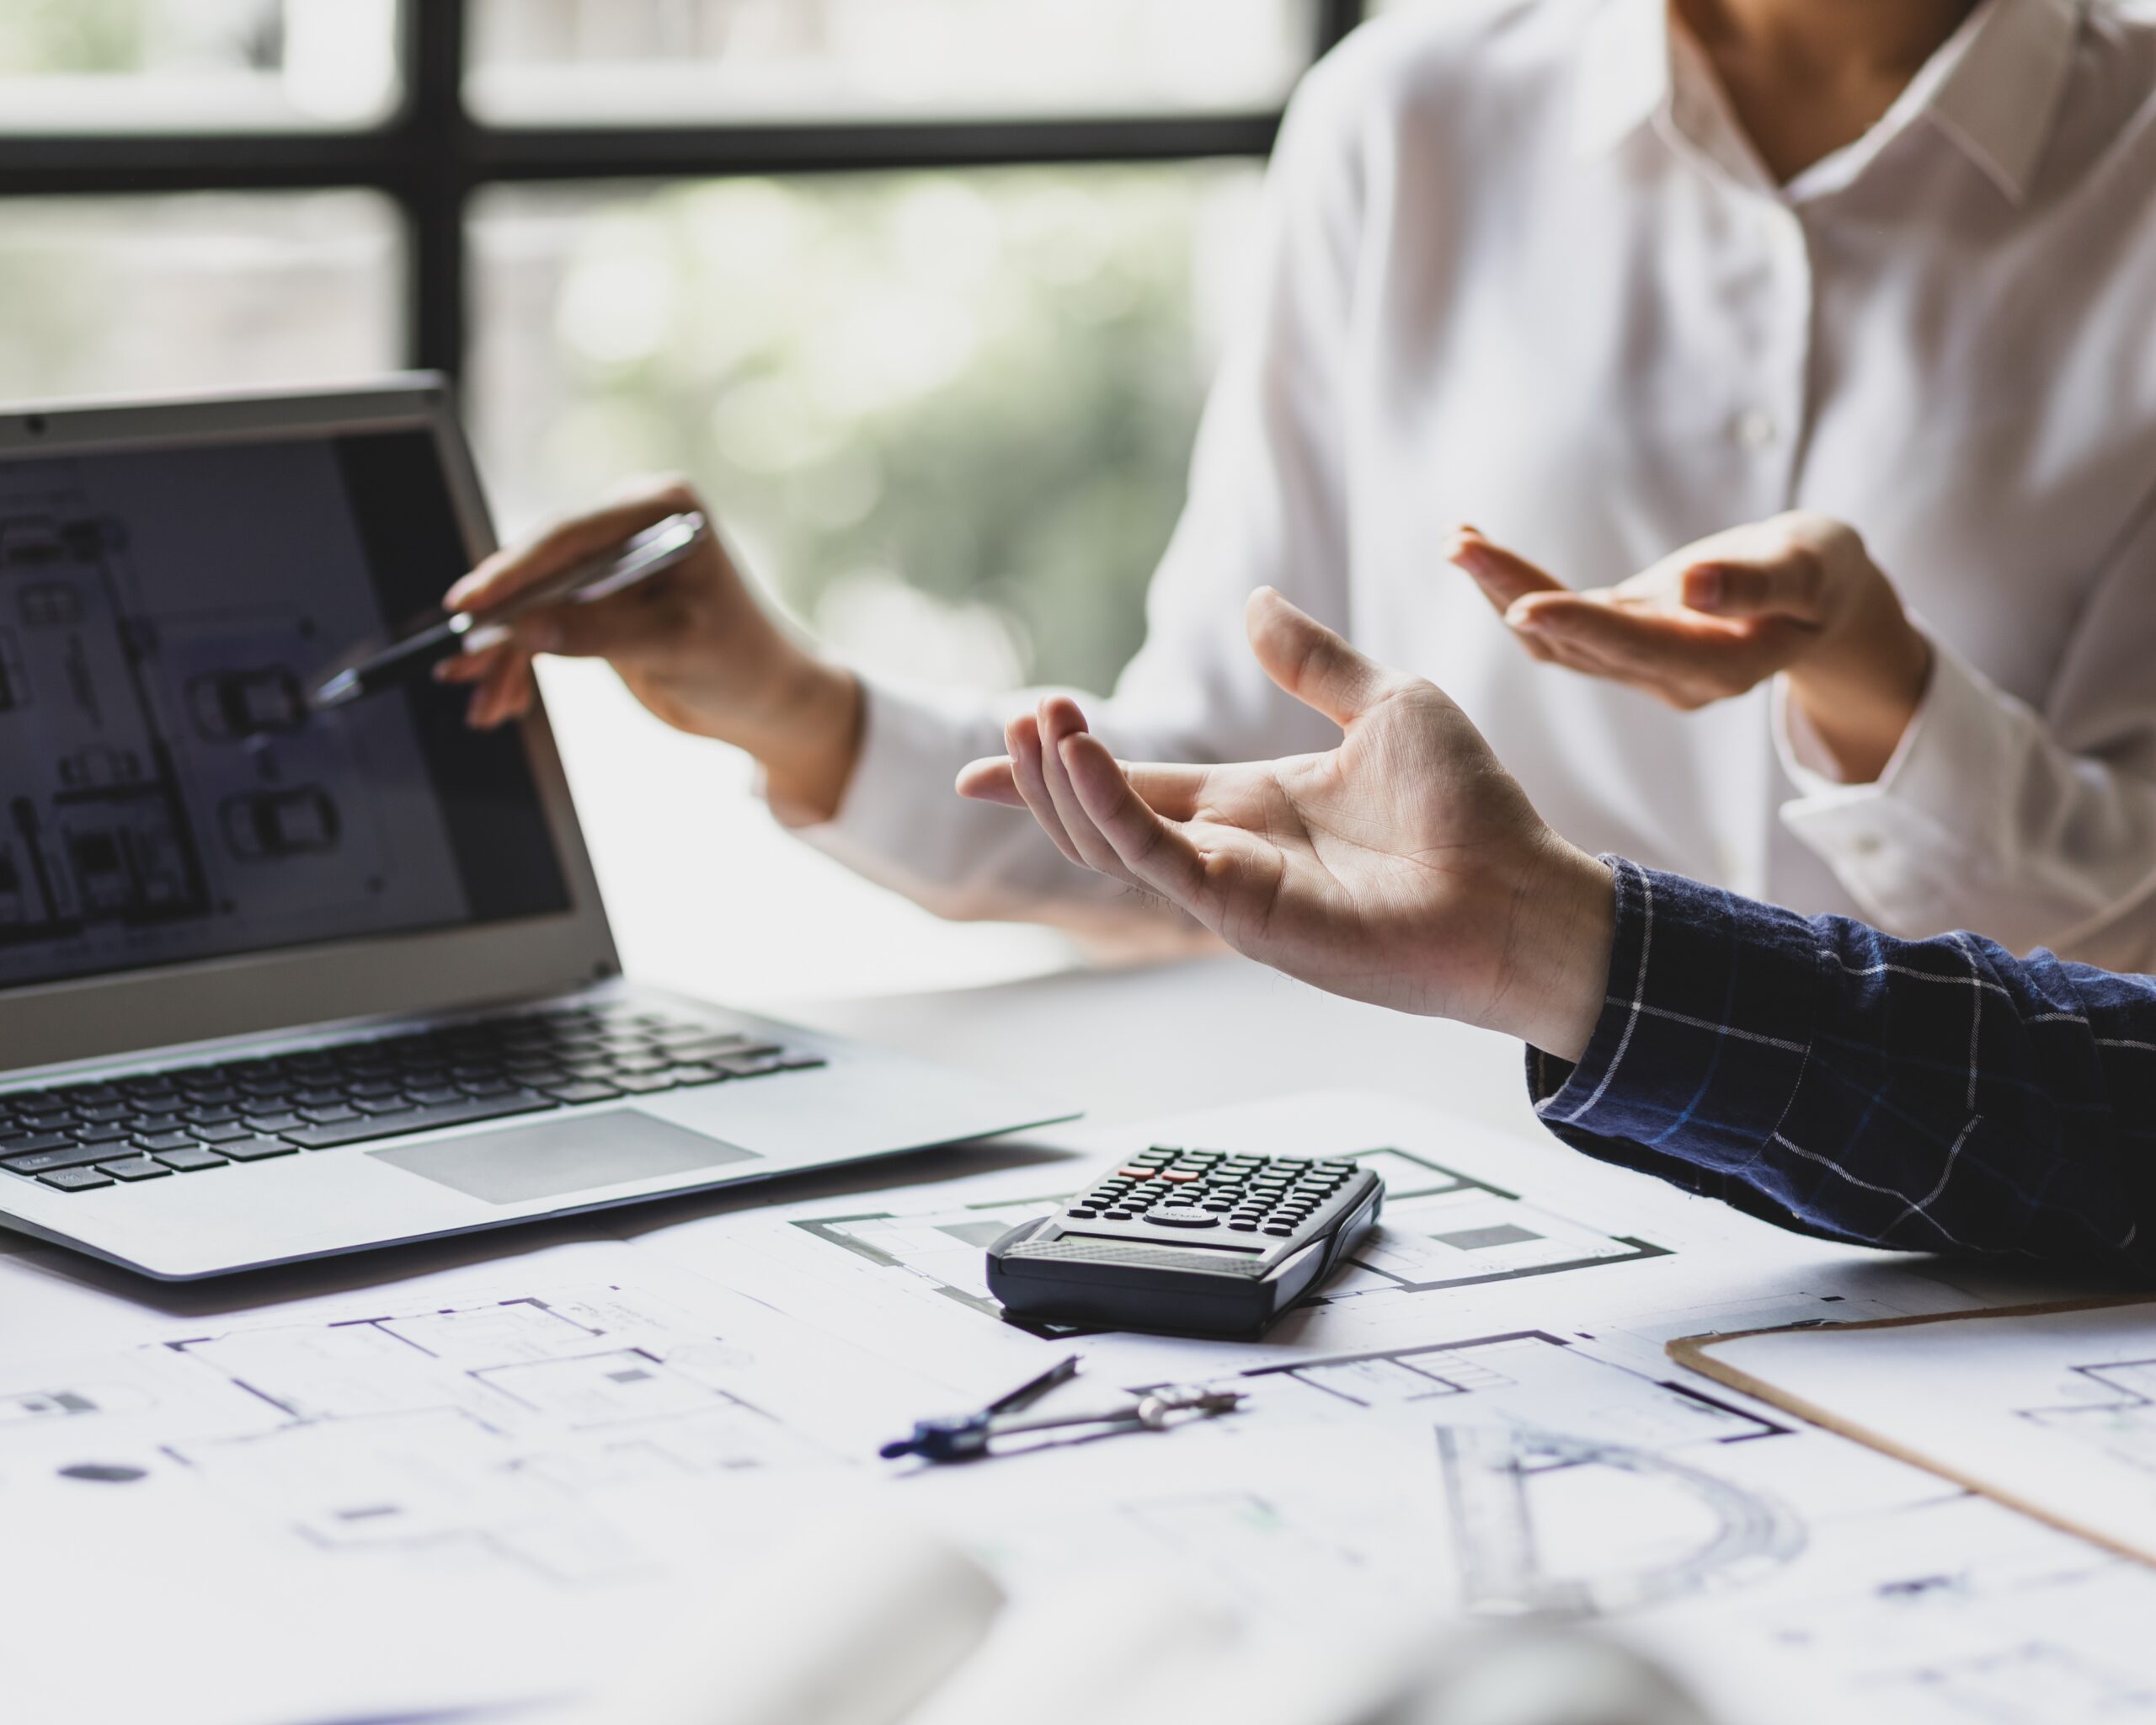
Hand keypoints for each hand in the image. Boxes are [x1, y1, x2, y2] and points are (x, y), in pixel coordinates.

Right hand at [438, 476, 862, 818]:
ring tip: (480, 703)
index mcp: (659, 509)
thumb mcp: (675, 647)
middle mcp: (629, 524)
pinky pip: (543, 626)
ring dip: (504, 655)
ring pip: (534, 601)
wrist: (768, 700)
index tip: (469, 604)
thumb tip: (524, 628)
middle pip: (541, 567)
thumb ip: (601, 634)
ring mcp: (611, 562)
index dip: (513, 572)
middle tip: (456, 661)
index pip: (570, 535)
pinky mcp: (599, 601)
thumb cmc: (742, 662)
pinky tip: (502, 700)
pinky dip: (521, 664)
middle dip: (499, 622)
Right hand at [955, 589, 1615, 1060]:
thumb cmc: (1471, 810)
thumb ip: (1312, 660)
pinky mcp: (1244, 913)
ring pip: (1108, 841)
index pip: (1132, 781)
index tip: (1006, 729)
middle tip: (1021, 713)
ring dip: (1062, 783)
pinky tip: (1081, 759)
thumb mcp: (1386, 704)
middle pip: (1100, 812)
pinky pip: (1153, 860)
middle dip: (1047, 769)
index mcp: (1252, 802)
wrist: (1522, 890)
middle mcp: (1228, 848)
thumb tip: (1252, 603)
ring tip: (1040, 721)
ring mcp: (1229, 886)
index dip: (1064, 759)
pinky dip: (1108, 809)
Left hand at [1449, 512, 1931, 782]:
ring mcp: (1640, 668)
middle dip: (1515, 594)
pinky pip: (1557, 627)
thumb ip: (1760, 583)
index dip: (1581, 627)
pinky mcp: (1621, 643)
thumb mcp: (1811, 569)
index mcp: (1720, 667)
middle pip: (1580, 645)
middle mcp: (1670, 680)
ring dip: (1502, 591)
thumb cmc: (1822, 575)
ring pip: (1556, 641)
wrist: (1819, 600)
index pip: (1639, 647)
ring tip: (1458, 541)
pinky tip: (1478, 552)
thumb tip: (1694, 587)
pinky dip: (1515, 588)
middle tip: (1461, 547)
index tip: (1523, 604)